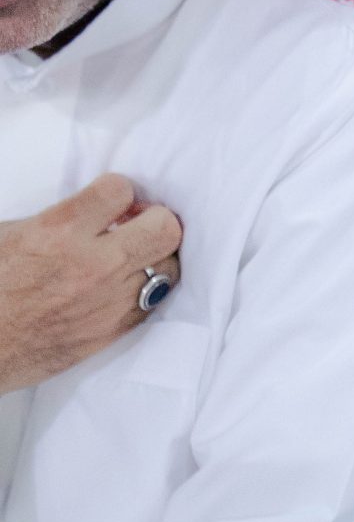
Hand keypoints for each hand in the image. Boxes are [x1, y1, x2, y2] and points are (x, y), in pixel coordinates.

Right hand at [0, 174, 183, 392]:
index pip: (120, 190)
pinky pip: (155, 301)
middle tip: (136, 223)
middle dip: (154, 219)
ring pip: (169, 266)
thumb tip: (89, 211)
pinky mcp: (113, 331)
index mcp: (59, 232)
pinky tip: (126, 284)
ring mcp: (109, 301)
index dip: (117, 190)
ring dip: (154, 255)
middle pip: (165, 229)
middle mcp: (93, 266)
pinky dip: (147, 287)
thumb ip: (55, 218)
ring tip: (133, 256)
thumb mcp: (9, 235)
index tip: (109, 200)